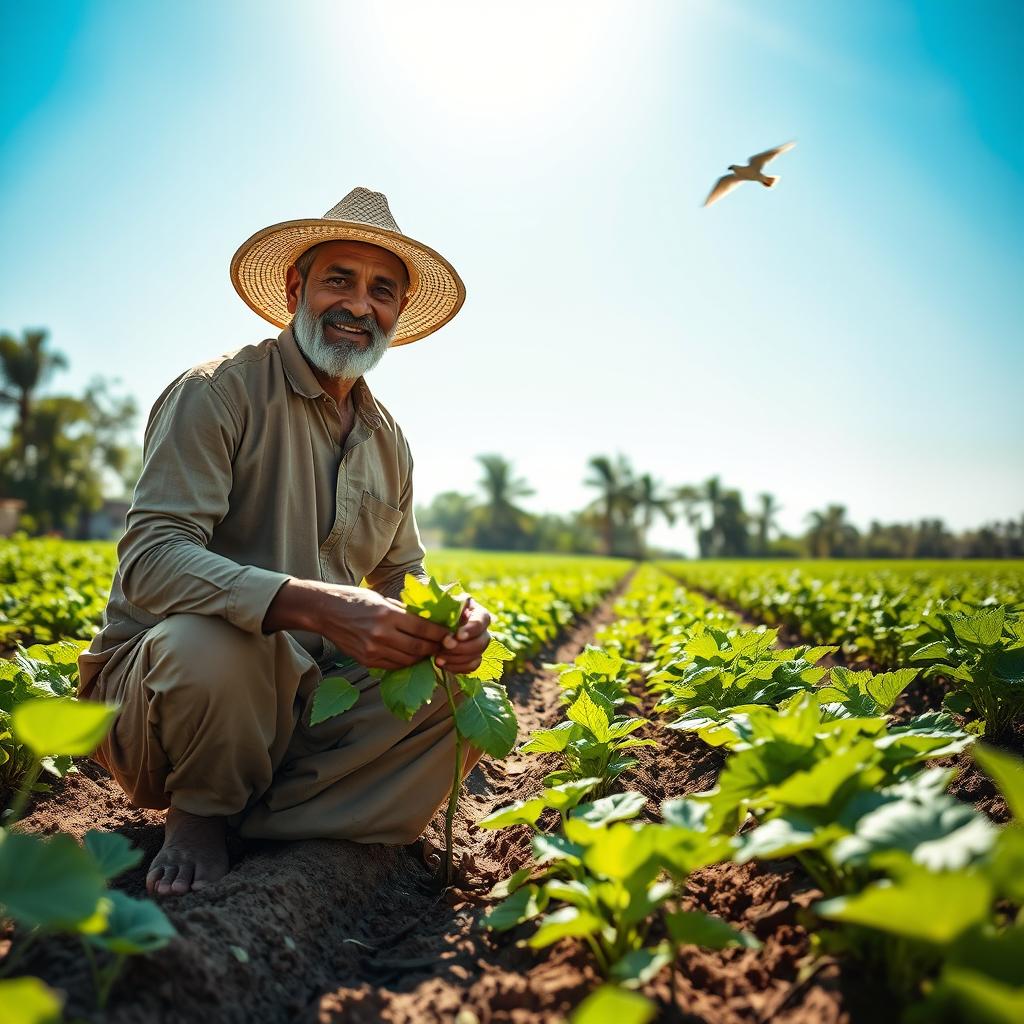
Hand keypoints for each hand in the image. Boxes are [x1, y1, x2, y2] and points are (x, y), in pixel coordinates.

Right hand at [316, 586, 450, 669]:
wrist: (325, 611)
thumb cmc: (355, 600)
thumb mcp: (382, 599)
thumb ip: (403, 612)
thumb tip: (428, 621)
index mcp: (387, 615)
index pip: (422, 628)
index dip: (440, 634)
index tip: (451, 635)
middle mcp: (381, 634)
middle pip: (418, 648)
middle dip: (435, 648)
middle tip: (445, 647)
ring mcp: (373, 650)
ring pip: (407, 660)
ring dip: (421, 658)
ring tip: (430, 652)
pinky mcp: (366, 661)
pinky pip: (393, 665)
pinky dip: (405, 662)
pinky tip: (411, 657)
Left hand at [435, 597, 492, 675]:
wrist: (427, 625)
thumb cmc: (434, 610)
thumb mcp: (440, 604)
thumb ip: (446, 606)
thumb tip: (448, 610)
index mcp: (476, 611)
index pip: (482, 620)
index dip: (472, 629)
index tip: (458, 635)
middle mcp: (481, 629)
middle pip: (483, 641)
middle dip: (463, 647)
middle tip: (444, 646)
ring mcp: (478, 644)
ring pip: (477, 655)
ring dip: (458, 659)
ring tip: (438, 658)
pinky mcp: (472, 658)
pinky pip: (471, 667)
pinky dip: (457, 667)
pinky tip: (443, 664)